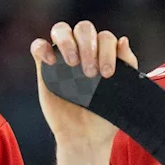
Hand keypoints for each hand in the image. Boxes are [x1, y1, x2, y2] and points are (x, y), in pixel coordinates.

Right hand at [30, 21, 136, 151]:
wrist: (85, 137)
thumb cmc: (105, 115)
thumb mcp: (122, 91)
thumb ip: (127, 65)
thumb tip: (123, 40)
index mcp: (103, 54)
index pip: (105, 37)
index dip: (107, 50)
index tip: (107, 74)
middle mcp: (83, 52)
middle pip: (83, 28)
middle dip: (88, 45)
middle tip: (89, 73)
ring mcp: (62, 58)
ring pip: (60, 29)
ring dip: (67, 41)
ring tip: (71, 63)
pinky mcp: (44, 68)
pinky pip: (38, 46)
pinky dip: (43, 48)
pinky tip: (51, 62)